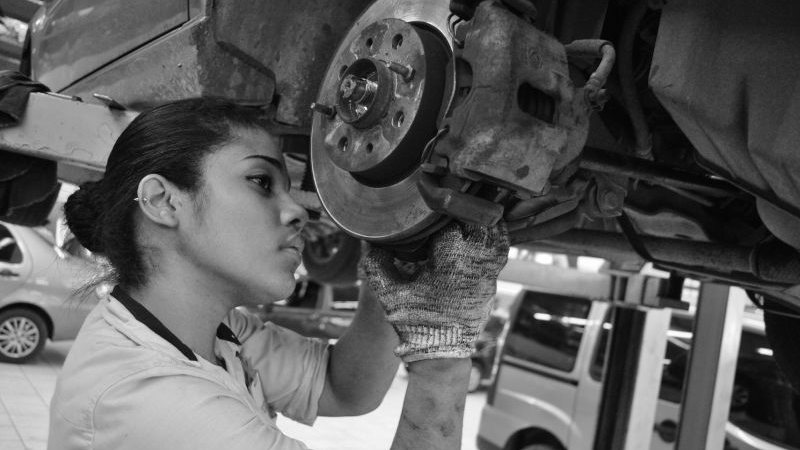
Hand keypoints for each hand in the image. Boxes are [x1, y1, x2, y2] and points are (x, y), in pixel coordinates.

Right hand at [360, 221, 508, 361]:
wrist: (442, 357)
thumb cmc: (414, 324)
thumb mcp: (389, 294)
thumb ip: (377, 264)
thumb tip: (369, 240)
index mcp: (450, 262)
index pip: (451, 220)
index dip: (439, 211)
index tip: (429, 209)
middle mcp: (475, 265)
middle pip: (478, 222)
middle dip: (464, 212)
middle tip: (449, 208)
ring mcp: (488, 276)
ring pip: (495, 236)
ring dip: (482, 224)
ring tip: (467, 215)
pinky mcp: (493, 285)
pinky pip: (499, 254)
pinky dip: (492, 241)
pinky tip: (479, 235)